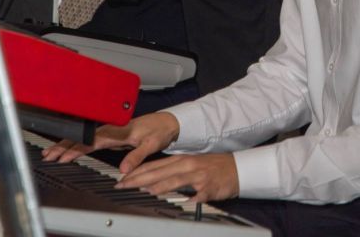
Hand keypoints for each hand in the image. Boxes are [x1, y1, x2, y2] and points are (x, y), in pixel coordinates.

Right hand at [42, 112, 179, 166]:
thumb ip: (136, 156)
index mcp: (119, 130)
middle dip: (65, 145)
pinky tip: (68, 149)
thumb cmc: (160, 130)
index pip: (93, 140)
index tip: (63, 156)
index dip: (77, 148)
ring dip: (67, 144)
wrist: (168, 122)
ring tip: (51, 153)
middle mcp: (113, 128)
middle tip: (48, 155)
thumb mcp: (151, 144)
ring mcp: (111, 130)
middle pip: (84, 137)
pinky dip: (77, 143)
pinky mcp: (112, 134)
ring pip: (85, 137)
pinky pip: (90, 138)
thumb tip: (123, 169)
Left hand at [116, 153, 238, 201]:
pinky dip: (184, 196)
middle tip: (123, 185)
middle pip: (160, 171)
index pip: (154, 165)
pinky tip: (175, 200)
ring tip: (144, 190)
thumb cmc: (212, 168)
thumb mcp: (191, 165)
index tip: (122, 179)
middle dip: (139, 179)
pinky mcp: (207, 187)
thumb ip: (173, 172)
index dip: (137, 172)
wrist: (237, 169)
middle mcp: (188, 165)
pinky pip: (194, 194)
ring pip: (174, 179)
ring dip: (158, 185)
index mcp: (182, 160)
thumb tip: (153, 181)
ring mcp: (198, 175)